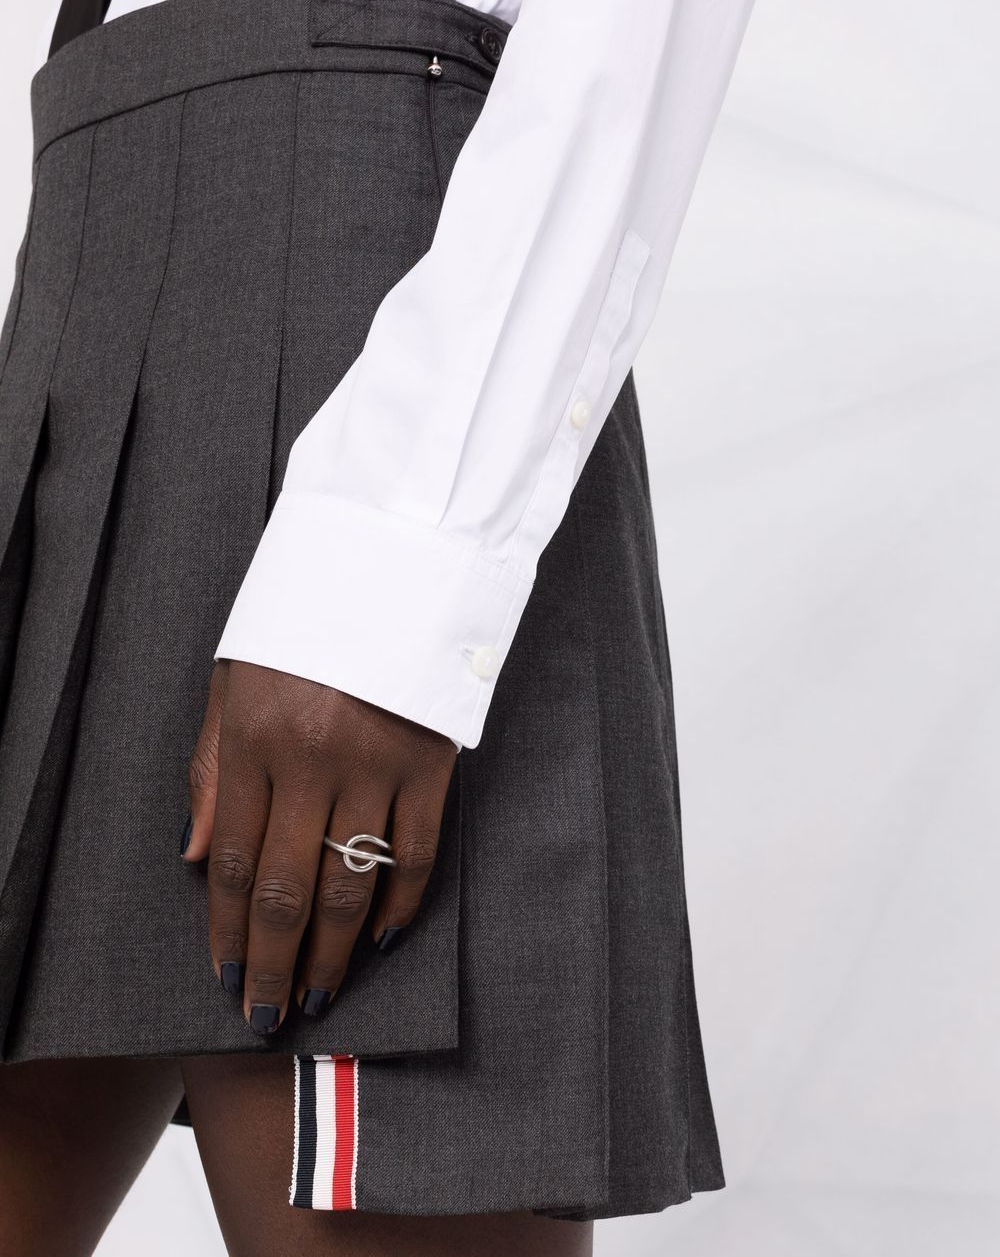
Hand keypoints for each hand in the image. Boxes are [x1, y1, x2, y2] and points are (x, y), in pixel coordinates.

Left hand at [183, 660, 457, 1032]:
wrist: (388, 569)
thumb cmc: (299, 630)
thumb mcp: (232, 685)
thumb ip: (211, 772)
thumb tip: (194, 859)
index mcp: (254, 739)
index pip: (234, 861)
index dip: (226, 930)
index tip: (225, 977)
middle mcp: (311, 760)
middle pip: (287, 889)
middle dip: (273, 963)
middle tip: (267, 1014)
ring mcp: (376, 764)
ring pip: (349, 884)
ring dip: (331, 952)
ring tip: (319, 996)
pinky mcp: (430, 763)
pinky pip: (416, 854)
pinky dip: (399, 905)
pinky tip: (379, 938)